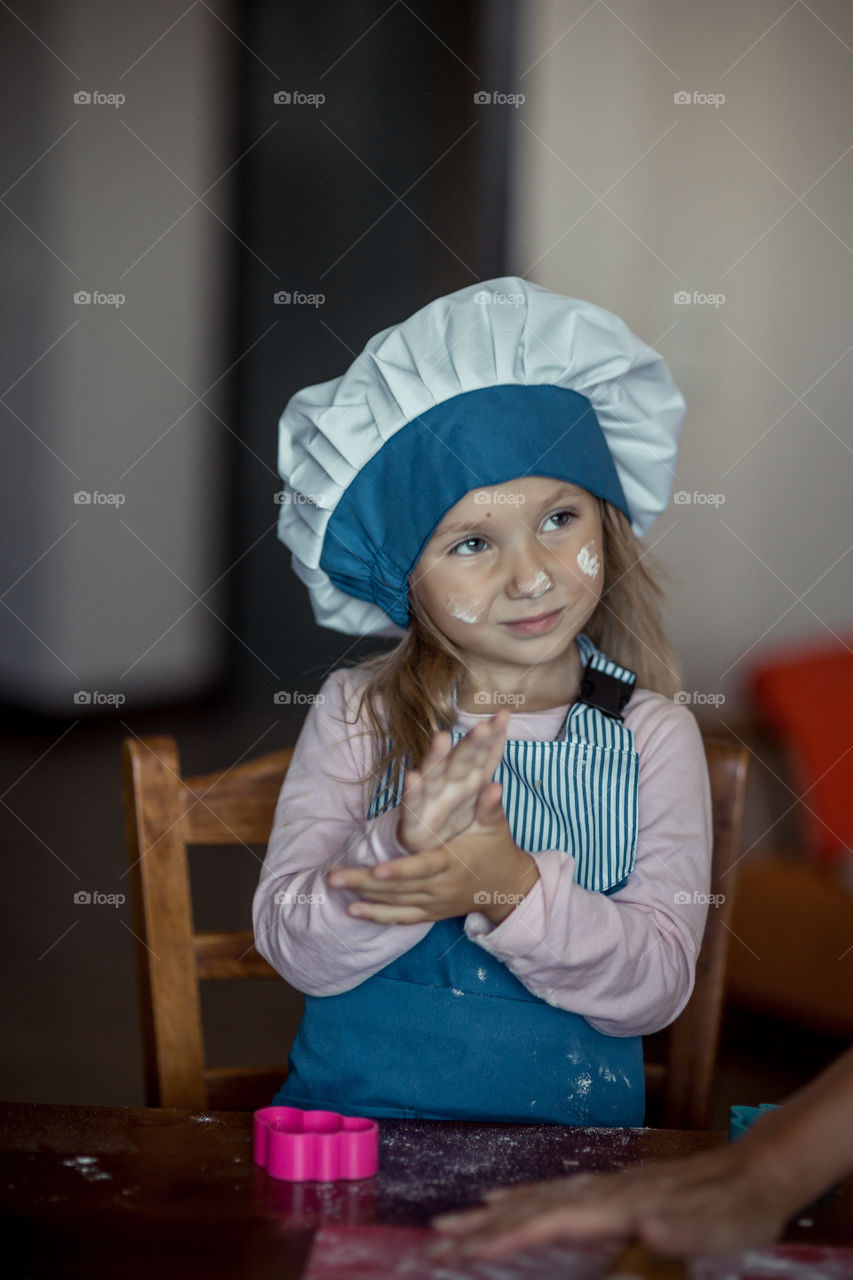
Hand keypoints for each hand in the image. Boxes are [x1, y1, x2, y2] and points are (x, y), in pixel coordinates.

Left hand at [326, 766, 537, 924]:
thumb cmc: (497, 849)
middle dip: (363, 882)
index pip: (423, 868)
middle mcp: (440, 887)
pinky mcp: (429, 913)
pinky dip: (375, 916)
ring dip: (362, 896)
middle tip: (332, 876)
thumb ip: (490, 806)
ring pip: (394, 903)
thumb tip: (494, 785)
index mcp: (453, 863)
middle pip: (398, 888)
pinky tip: (351, 910)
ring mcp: (434, 903)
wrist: (506, 887)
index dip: (399, 871)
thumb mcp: (496, 826)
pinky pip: (400, 918)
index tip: (375, 869)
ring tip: (333, 885)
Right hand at [395, 710, 509, 854]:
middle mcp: (450, 785)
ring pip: (434, 774)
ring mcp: (430, 799)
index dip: (494, 735)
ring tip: (441, 738)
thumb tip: (499, 787)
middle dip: (472, 742)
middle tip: (484, 726)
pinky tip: (413, 777)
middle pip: (462, 759)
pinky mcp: (413, 819)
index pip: (485, 756)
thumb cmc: (456, 826)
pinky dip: (412, 791)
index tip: (504, 714)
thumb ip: (491, 806)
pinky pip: (412, 804)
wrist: (427, 853)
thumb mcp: (481, 823)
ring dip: (436, 756)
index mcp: (470, 782)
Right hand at [429, 1143, 792, 1261]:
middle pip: (529, 1206)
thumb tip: (645, 1229)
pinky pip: (551, 1194)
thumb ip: (682, 1232)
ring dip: (491, 1211)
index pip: (550, 1220)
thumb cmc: (738, 1210)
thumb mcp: (719, 1230)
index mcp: (619, 1205)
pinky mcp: (613, 1190)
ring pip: (535, 1197)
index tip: (465, 1249)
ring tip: (452, 1220)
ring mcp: (605, 1187)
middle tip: (434, 1237)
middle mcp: (603, 1192)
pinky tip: (506, 1199)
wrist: (755, 1171)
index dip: (506, 1235)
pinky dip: (520, 1198)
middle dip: (480, 1224)